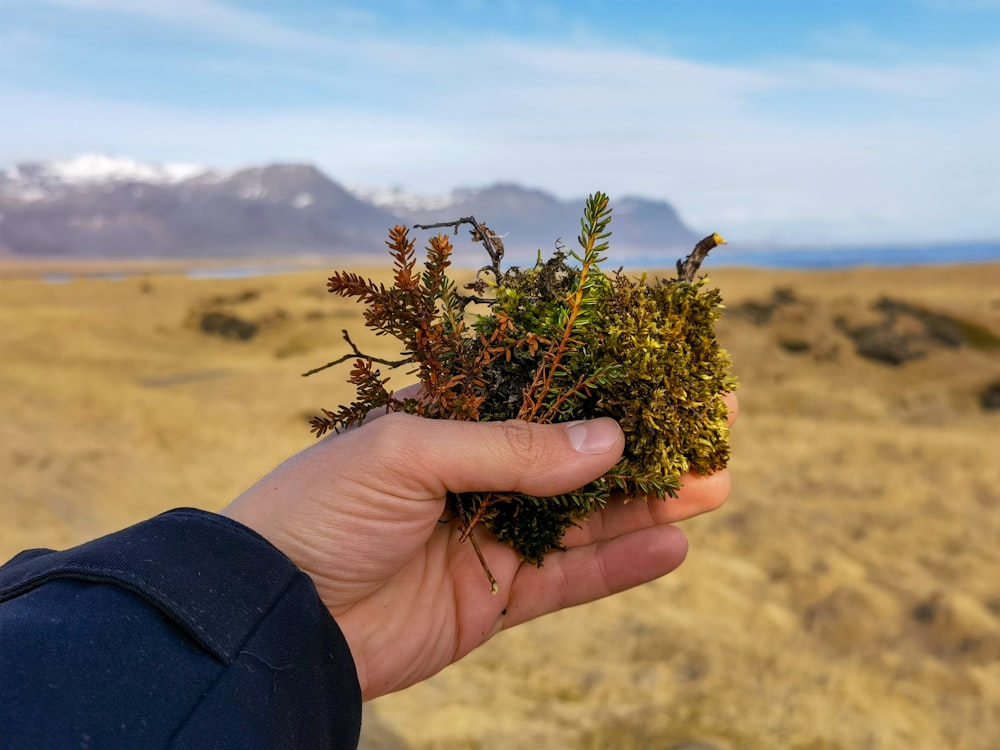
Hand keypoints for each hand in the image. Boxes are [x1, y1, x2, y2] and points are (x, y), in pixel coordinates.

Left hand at [220, 393, 736, 699]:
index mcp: (449, 422)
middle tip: (715, 425)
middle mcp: (476, 475)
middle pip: (577, 455)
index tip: (664, 368)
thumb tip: (608, 440)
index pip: (542, 394)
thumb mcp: (407, 453)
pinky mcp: (495, 598)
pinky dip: (621, 564)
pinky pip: (571, 579)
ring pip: (587, 516)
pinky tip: (674, 543)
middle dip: (644, 441)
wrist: (273, 614)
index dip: (603, 383)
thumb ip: (509, 449)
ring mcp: (490, 537)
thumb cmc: (321, 510)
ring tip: (716, 480)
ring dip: (650, 500)